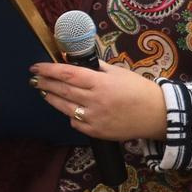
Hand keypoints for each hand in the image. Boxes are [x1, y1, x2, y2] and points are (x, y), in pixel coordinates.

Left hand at [30, 59, 165, 142]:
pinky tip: (66, 107)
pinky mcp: (96, 132)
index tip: (36, 67)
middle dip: (44, 83)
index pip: (68, 74)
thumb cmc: (139, 90)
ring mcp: (94, 118)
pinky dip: (69, 113)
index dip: (49, 70)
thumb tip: (73, 59)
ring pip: (64, 107)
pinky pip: (75, 122)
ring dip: (50, 97)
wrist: (158, 115)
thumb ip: (95, 67)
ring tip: (43, 90)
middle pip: (62, 90)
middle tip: (33, 78)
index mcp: (101, 83)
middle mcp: (95, 101)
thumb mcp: (118, 72)